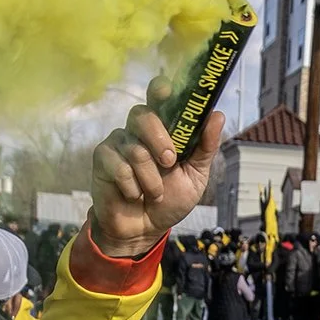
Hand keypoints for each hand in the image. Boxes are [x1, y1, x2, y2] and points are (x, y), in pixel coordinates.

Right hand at [90, 79, 224, 258]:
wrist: (146, 230)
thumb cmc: (170, 199)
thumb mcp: (195, 176)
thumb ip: (205, 147)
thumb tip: (217, 115)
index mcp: (162, 128)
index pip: (157, 96)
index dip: (159, 89)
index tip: (166, 90)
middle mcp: (138, 130)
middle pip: (142, 114)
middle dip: (159, 139)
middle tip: (169, 162)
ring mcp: (118, 143)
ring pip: (134, 147)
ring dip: (150, 178)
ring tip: (154, 194)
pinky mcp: (102, 159)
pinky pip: (118, 165)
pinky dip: (131, 186)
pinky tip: (133, 195)